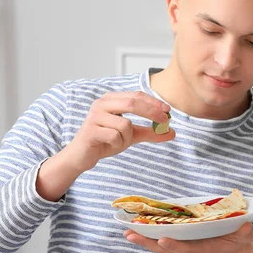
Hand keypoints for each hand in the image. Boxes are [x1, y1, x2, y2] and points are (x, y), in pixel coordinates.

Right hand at [36, 91, 174, 200]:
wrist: (81, 156)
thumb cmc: (105, 141)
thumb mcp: (130, 135)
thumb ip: (149, 132)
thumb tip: (171, 132)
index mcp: (111, 100)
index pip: (136, 96)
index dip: (153, 102)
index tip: (168, 111)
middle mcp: (101, 104)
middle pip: (132, 103)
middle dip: (151, 112)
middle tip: (165, 122)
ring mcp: (94, 116)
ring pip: (125, 125)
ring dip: (127, 138)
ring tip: (118, 143)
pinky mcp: (90, 130)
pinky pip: (115, 137)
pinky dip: (117, 144)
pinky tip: (108, 146)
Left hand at [123, 222, 252, 252]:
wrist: (233, 252)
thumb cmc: (238, 241)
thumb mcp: (245, 236)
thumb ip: (245, 232)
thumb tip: (245, 226)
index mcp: (205, 250)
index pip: (188, 250)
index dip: (175, 246)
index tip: (163, 240)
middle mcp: (190, 252)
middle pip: (166, 250)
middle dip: (148, 243)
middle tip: (131, 234)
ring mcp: (183, 249)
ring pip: (160, 247)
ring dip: (143, 240)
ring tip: (127, 231)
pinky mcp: (179, 244)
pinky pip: (160, 241)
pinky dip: (147, 236)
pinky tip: (134, 228)